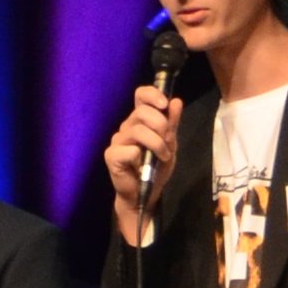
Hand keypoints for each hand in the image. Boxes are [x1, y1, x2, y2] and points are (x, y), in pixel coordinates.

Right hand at [103, 84, 182, 246]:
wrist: (145, 193)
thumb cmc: (156, 167)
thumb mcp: (170, 144)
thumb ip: (172, 124)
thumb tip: (176, 101)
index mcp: (140, 120)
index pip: (140, 95)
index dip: (152, 94)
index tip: (164, 104)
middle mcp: (126, 126)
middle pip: (142, 112)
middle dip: (161, 126)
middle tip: (168, 143)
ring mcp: (117, 140)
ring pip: (138, 130)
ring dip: (157, 144)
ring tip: (163, 157)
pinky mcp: (111, 156)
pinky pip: (130, 150)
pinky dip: (142, 158)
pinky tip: (143, 167)